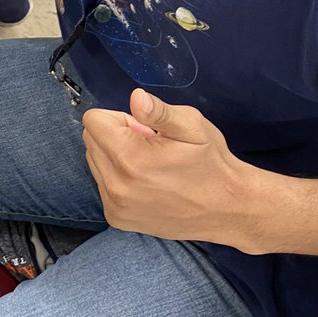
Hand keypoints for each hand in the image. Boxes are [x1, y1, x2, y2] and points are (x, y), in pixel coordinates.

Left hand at [82, 89, 252, 245]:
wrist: (227, 209)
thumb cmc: (210, 163)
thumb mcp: (192, 126)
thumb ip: (159, 111)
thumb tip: (136, 98)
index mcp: (130, 159)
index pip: (93, 120)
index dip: (120, 119)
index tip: (145, 130)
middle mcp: (116, 185)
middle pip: (91, 140)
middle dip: (116, 135)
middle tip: (150, 147)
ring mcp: (115, 205)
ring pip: (95, 161)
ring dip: (116, 156)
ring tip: (150, 165)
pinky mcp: (117, 218)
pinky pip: (102, 184)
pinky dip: (118, 177)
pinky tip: (146, 182)